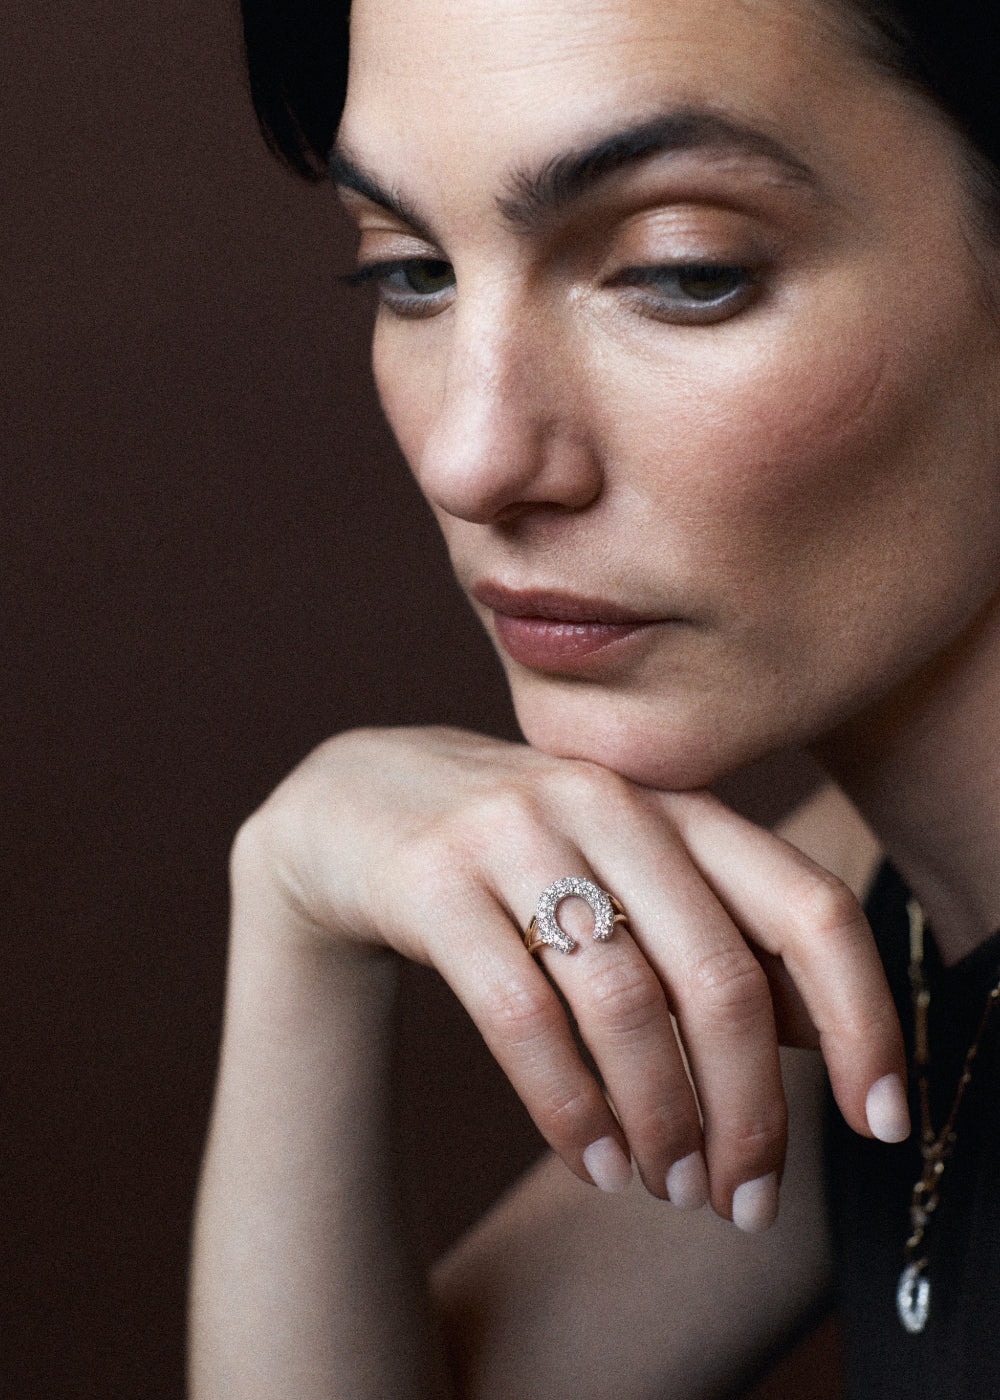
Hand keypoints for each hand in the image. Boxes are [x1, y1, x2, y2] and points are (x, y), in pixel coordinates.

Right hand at [235, 726, 906, 1229]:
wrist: (350, 805)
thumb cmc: (512, 857)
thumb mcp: (622, 874)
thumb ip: (713, 934)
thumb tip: (820, 1035)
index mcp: (673, 802)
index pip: (806, 907)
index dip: (862, 1017)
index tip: (878, 1120)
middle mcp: (608, 801)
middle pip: (721, 976)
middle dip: (748, 1109)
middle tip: (746, 1201)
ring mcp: (515, 831)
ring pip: (624, 1001)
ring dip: (659, 1119)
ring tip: (669, 1190)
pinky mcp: (432, 877)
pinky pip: (521, 1014)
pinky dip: (568, 1105)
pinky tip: (590, 1161)